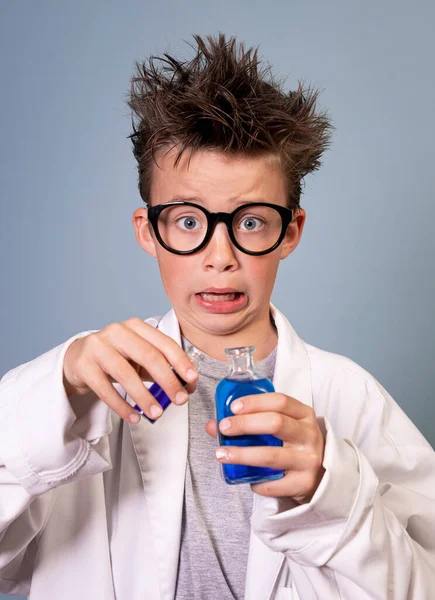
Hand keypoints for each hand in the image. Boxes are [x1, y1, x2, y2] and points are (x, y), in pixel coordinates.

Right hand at [63, 318, 197, 423]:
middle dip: (168, 380)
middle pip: (148, 356)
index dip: (180, 361)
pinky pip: (105, 389)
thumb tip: (188, 386)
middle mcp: (117, 332)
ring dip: (145, 397)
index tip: (193, 379)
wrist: (77, 359)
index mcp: (136, 327)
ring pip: (126, 374)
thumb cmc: (115, 357)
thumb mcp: (139, 358)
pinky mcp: (84, 365)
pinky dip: (121, 406)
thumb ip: (162, 368)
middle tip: (180, 400)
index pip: (163, 343)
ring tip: (157, 413)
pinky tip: (133, 417)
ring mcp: (98, 347)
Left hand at [206, 393, 324, 503]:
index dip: (255, 402)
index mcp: (304, 415)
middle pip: (276, 423)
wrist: (322, 475)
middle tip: (224, 427)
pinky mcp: (303, 484)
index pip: (280, 401)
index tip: (233, 407)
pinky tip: (246, 479)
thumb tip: (214, 425)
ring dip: (242, 454)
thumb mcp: (281, 426)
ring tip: (221, 454)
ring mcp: (308, 460)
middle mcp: (309, 435)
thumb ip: (250, 421)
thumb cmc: (294, 444)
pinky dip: (256, 482)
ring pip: (271, 455)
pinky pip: (274, 484)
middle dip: (245, 424)